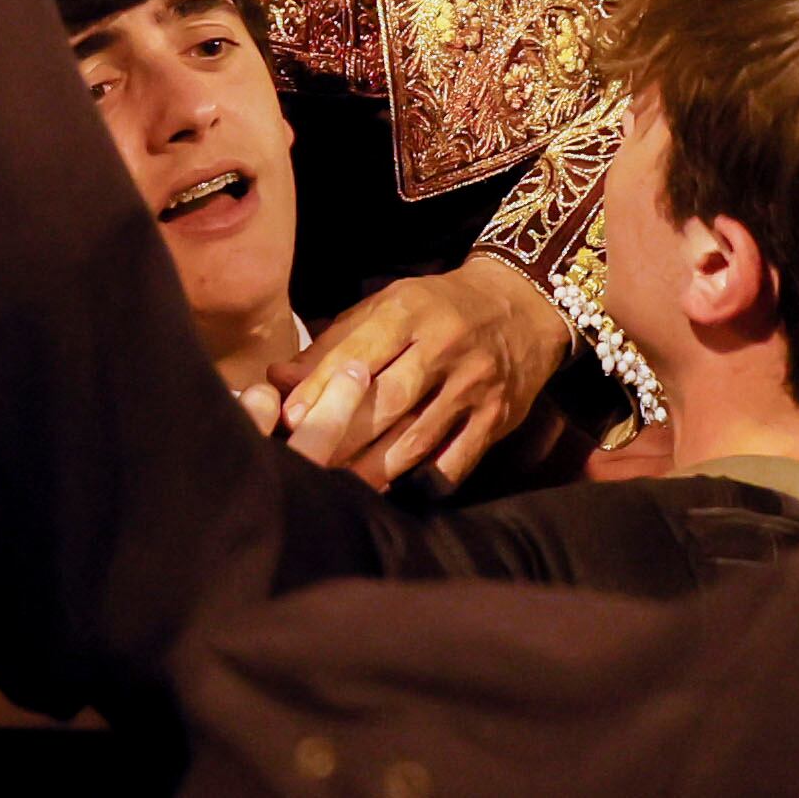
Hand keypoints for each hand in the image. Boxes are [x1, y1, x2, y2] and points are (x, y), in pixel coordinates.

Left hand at [271, 256, 570, 491]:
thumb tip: (278, 379)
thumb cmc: (436, 309)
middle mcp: (444, 346)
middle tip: (308, 464)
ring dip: (376, 467)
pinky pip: (456, 459)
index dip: (322, 388)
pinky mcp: (497, 417)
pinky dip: (424, 480)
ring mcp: (474, 385)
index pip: (360, 352)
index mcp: (410, 311)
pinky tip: (396, 492)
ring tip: (340, 488)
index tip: (289, 419)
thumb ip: (333, 344)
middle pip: (387, 400)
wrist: (520, 307)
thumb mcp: (387, 307)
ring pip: (417, 436)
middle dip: (344, 435)